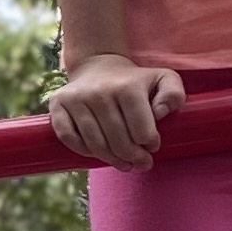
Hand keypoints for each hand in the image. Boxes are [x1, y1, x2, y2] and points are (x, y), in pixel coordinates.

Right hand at [49, 53, 184, 167]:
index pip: (142, 132)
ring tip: (124, 164)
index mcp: (127, 87)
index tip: (152, 146)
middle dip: (133, 158)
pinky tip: (96, 153)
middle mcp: (100, 92)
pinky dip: (83, 151)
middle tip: (140, 163)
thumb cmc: (134, 80)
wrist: (98, 66)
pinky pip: (69, 138)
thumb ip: (173, 94)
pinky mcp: (58, 105)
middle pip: (119, 142)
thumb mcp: (163, 79)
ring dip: (112, 160)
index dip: (150, 145)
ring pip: (95, 144)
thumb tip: (161, 113)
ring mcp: (76, 98)